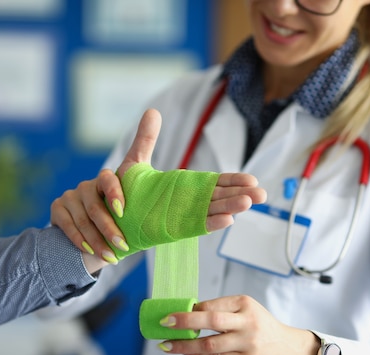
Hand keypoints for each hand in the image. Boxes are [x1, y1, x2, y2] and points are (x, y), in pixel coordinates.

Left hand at [50, 108, 266, 264]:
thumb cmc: (124, 193)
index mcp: (185, 186)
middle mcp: (188, 202)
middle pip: (220, 197)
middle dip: (241, 195)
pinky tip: (227, 219)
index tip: (252, 180)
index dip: (234, 181)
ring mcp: (182, 216)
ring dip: (231, 208)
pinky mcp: (173, 229)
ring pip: (213, 211)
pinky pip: (195, 226)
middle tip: (261, 194)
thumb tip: (152, 111)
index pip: (216, 182)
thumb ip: (146, 139)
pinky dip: (210, 223)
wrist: (109, 217)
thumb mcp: (135, 162)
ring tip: (248, 203)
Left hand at [156, 295, 319, 354]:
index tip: (171, 314)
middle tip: (165, 322)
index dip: (189, 310)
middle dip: (184, 321)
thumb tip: (189, 314)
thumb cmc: (263, 328)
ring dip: (185, 345)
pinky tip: (186, 353)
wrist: (292, 350)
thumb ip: (223, 312)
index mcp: (244, 303)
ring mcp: (248, 342)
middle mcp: (247, 321)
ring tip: (167, 345)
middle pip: (210, 319)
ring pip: (210, 343)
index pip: (211, 304)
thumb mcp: (247, 312)